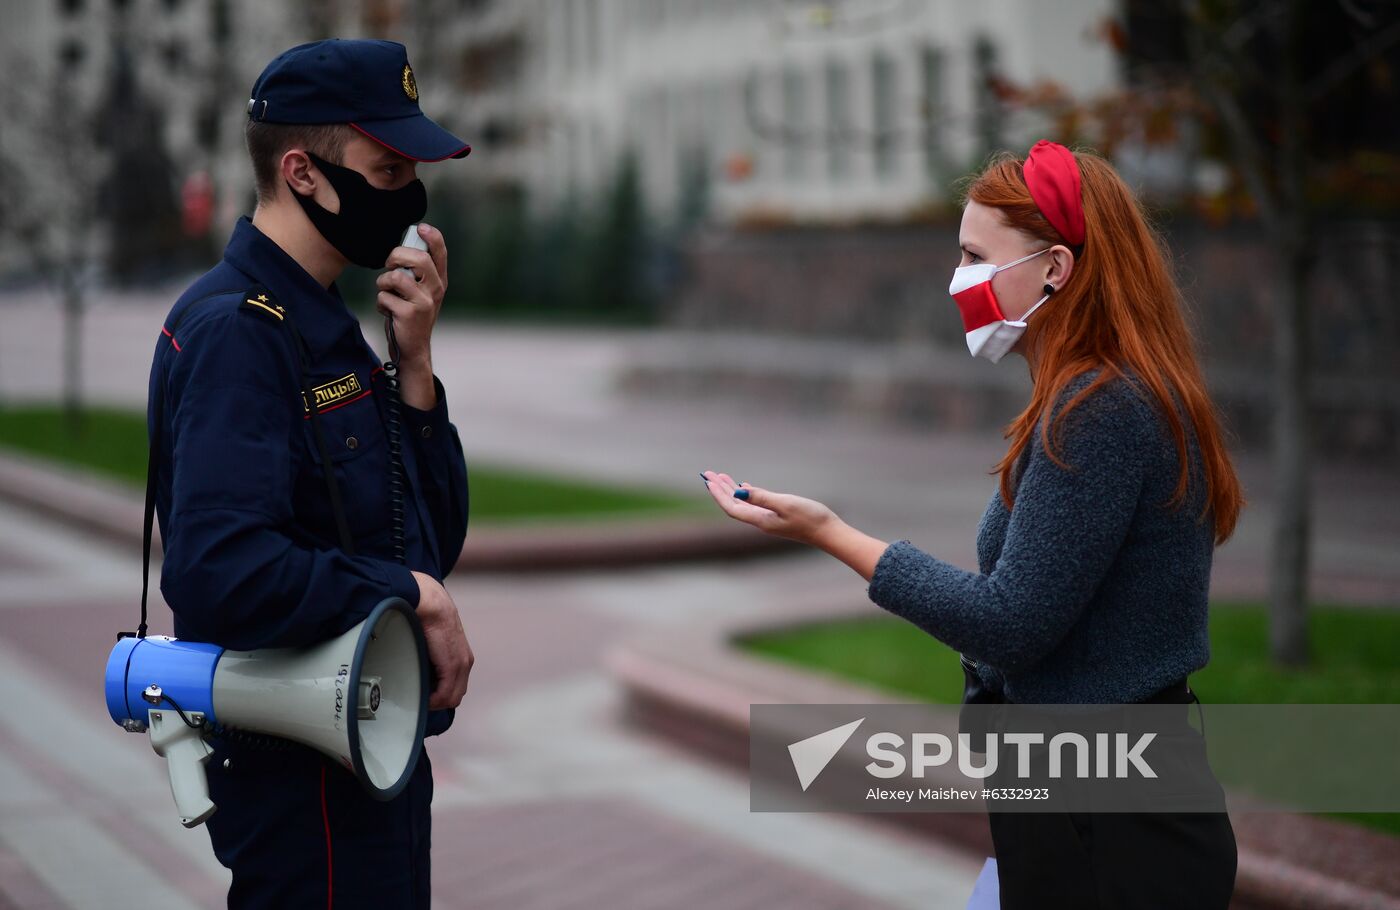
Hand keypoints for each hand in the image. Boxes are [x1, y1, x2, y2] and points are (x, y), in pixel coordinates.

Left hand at [376, 223, 447, 369]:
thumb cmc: (411, 314)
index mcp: (439, 281)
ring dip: (383, 283)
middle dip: (397, 256)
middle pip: (418, 258)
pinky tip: (388, 312)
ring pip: (396, 277)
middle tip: (390, 265)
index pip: (440, 253)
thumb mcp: (420, 292)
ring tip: (387, 294)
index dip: (432, 237)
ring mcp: (424, 302)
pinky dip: (380, 303)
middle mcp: (436, 289)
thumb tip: (400, 250)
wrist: (413, 348)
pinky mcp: (409, 314)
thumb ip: (415, 272)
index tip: (421, 227)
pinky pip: (384, 296)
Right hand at [411, 570, 472, 709]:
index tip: (426, 695)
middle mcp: (465, 663)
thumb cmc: (428, 619)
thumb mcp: (434, 642)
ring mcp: (461, 665)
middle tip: (421, 699)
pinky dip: (433, 700)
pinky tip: (422, 696)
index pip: (456, 687)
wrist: (431, 604)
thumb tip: (419, 667)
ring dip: (435, 702)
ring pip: (451, 698)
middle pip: (455, 695)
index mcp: (461, 657)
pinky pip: (445, 694)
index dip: (441, 695)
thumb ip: (432, 656)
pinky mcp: (452, 665)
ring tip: (420, 698)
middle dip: (438, 701)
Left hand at [699, 471, 839, 546]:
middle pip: (734, 505)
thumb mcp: (785, 504)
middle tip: (707, 473)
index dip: (718, 494)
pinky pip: (755, 504)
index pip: (732, 507)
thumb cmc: (811, 518)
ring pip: (743, 503)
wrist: (829, 533)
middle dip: (719, 489)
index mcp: (760, 519)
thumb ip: (762, 497)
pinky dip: (746, 493)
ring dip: (730, 489)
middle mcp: (761, 521)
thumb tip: (739, 491)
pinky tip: (744, 486)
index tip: (708, 480)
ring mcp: (769, 519)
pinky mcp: (778, 516)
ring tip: (720, 476)